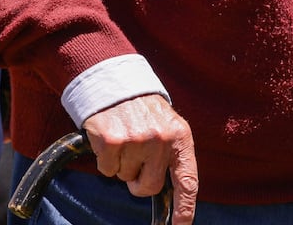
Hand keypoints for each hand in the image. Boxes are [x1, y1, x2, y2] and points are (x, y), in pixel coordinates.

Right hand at [84, 94, 197, 223]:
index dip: (185, 208)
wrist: (117, 84)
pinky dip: (106, 160)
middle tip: (136, 159)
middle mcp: (162, 140)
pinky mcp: (111, 141)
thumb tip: (174, 193)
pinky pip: (107, 170)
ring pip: (125, 178)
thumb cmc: (145, 113)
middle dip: (139, 181)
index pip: (187, 181)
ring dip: (122, 165)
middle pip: (149, 187)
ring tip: (126, 140)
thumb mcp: (169, 127)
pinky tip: (111, 140)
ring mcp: (136, 140)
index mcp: (181, 138)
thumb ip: (173, 155)